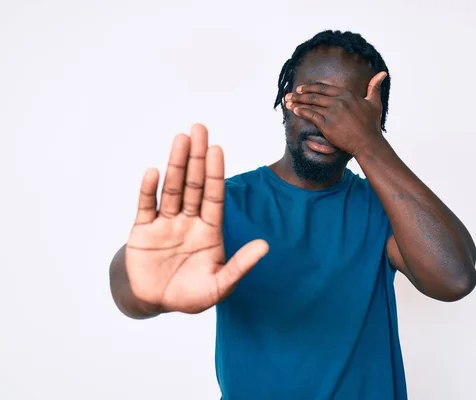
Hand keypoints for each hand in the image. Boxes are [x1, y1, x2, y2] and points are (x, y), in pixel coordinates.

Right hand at [125, 124, 268, 313]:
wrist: (153, 302)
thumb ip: (240, 266)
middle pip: (194, 184)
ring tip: (180, 139)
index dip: (215, 173)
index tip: (217, 149)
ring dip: (176, 164)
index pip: (214, 196)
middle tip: (200, 128)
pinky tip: (153, 172)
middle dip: (197, 158)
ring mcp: (165, 223)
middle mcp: (188, 220)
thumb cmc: (189, 294)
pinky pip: (146, 207)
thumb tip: (264, 246)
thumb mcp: (219, 285)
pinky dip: (148, 190)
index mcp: (209, 230)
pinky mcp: (142, 231)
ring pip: (172, 189)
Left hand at [284, 71, 387, 156]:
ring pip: (311, 104)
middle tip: (290, 95)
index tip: (301, 88)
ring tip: (288, 102)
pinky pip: (311, 116)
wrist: (368, 142)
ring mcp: (332, 112)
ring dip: (297, 102)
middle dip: (300, 94)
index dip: (311, 87)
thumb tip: (382, 73)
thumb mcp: (374, 102)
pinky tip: (295, 111)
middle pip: (315, 95)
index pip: (324, 88)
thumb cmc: (371, 124)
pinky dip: (302, 112)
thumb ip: (374, 87)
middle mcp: (338, 101)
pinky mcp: (327, 124)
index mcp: (346, 95)